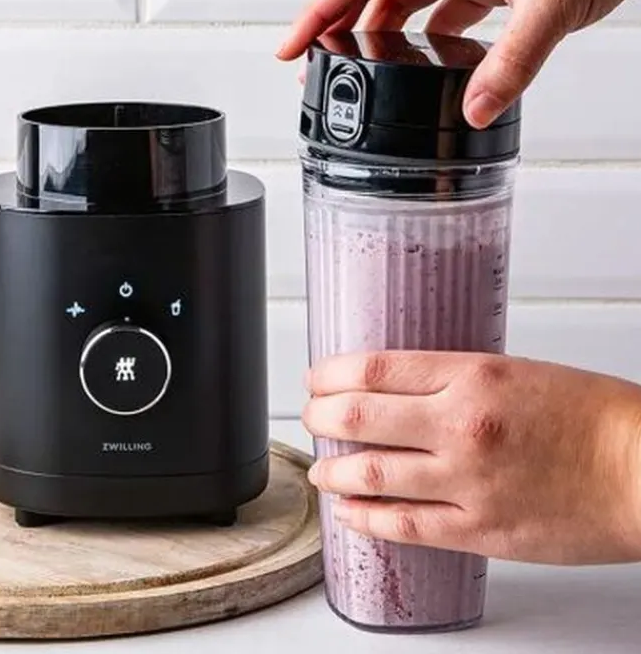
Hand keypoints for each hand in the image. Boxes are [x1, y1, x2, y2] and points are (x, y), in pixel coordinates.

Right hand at [276, 0, 640, 127]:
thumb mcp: (550, 5)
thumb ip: (511, 63)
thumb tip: (473, 109)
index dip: (317, 11)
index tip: (291, 47)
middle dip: (333, 24)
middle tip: (310, 65)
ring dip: (372, 29)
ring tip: (353, 65)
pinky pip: (435, 7)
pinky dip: (418, 34)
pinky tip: (420, 60)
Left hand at [303, 351, 640, 564]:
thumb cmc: (588, 416)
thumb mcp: (509, 370)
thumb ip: (448, 378)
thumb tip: (390, 386)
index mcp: (469, 375)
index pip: (372, 369)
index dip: (329, 375)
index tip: (316, 379)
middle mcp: (460, 425)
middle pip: (357, 417)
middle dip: (319, 417)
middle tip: (311, 418)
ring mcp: (466, 481)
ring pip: (369, 474)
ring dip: (332, 471)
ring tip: (321, 469)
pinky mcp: (479, 530)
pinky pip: (403, 526)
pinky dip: (365, 518)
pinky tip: (350, 512)